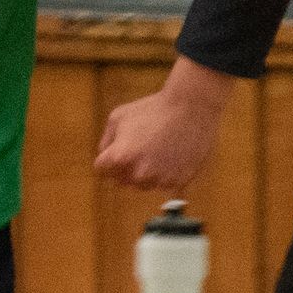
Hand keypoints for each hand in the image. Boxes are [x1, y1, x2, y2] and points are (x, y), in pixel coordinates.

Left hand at [96, 62, 231, 190]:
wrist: (191, 107)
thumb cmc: (152, 109)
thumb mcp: (118, 116)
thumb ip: (106, 141)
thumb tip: (105, 159)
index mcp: (120, 157)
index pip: (102, 170)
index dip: (108, 158)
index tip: (120, 147)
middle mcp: (139, 174)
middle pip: (123, 181)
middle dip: (127, 167)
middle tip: (142, 147)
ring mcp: (160, 179)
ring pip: (145, 185)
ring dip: (147, 173)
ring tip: (158, 150)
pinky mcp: (179, 182)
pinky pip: (165, 184)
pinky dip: (166, 173)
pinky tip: (172, 154)